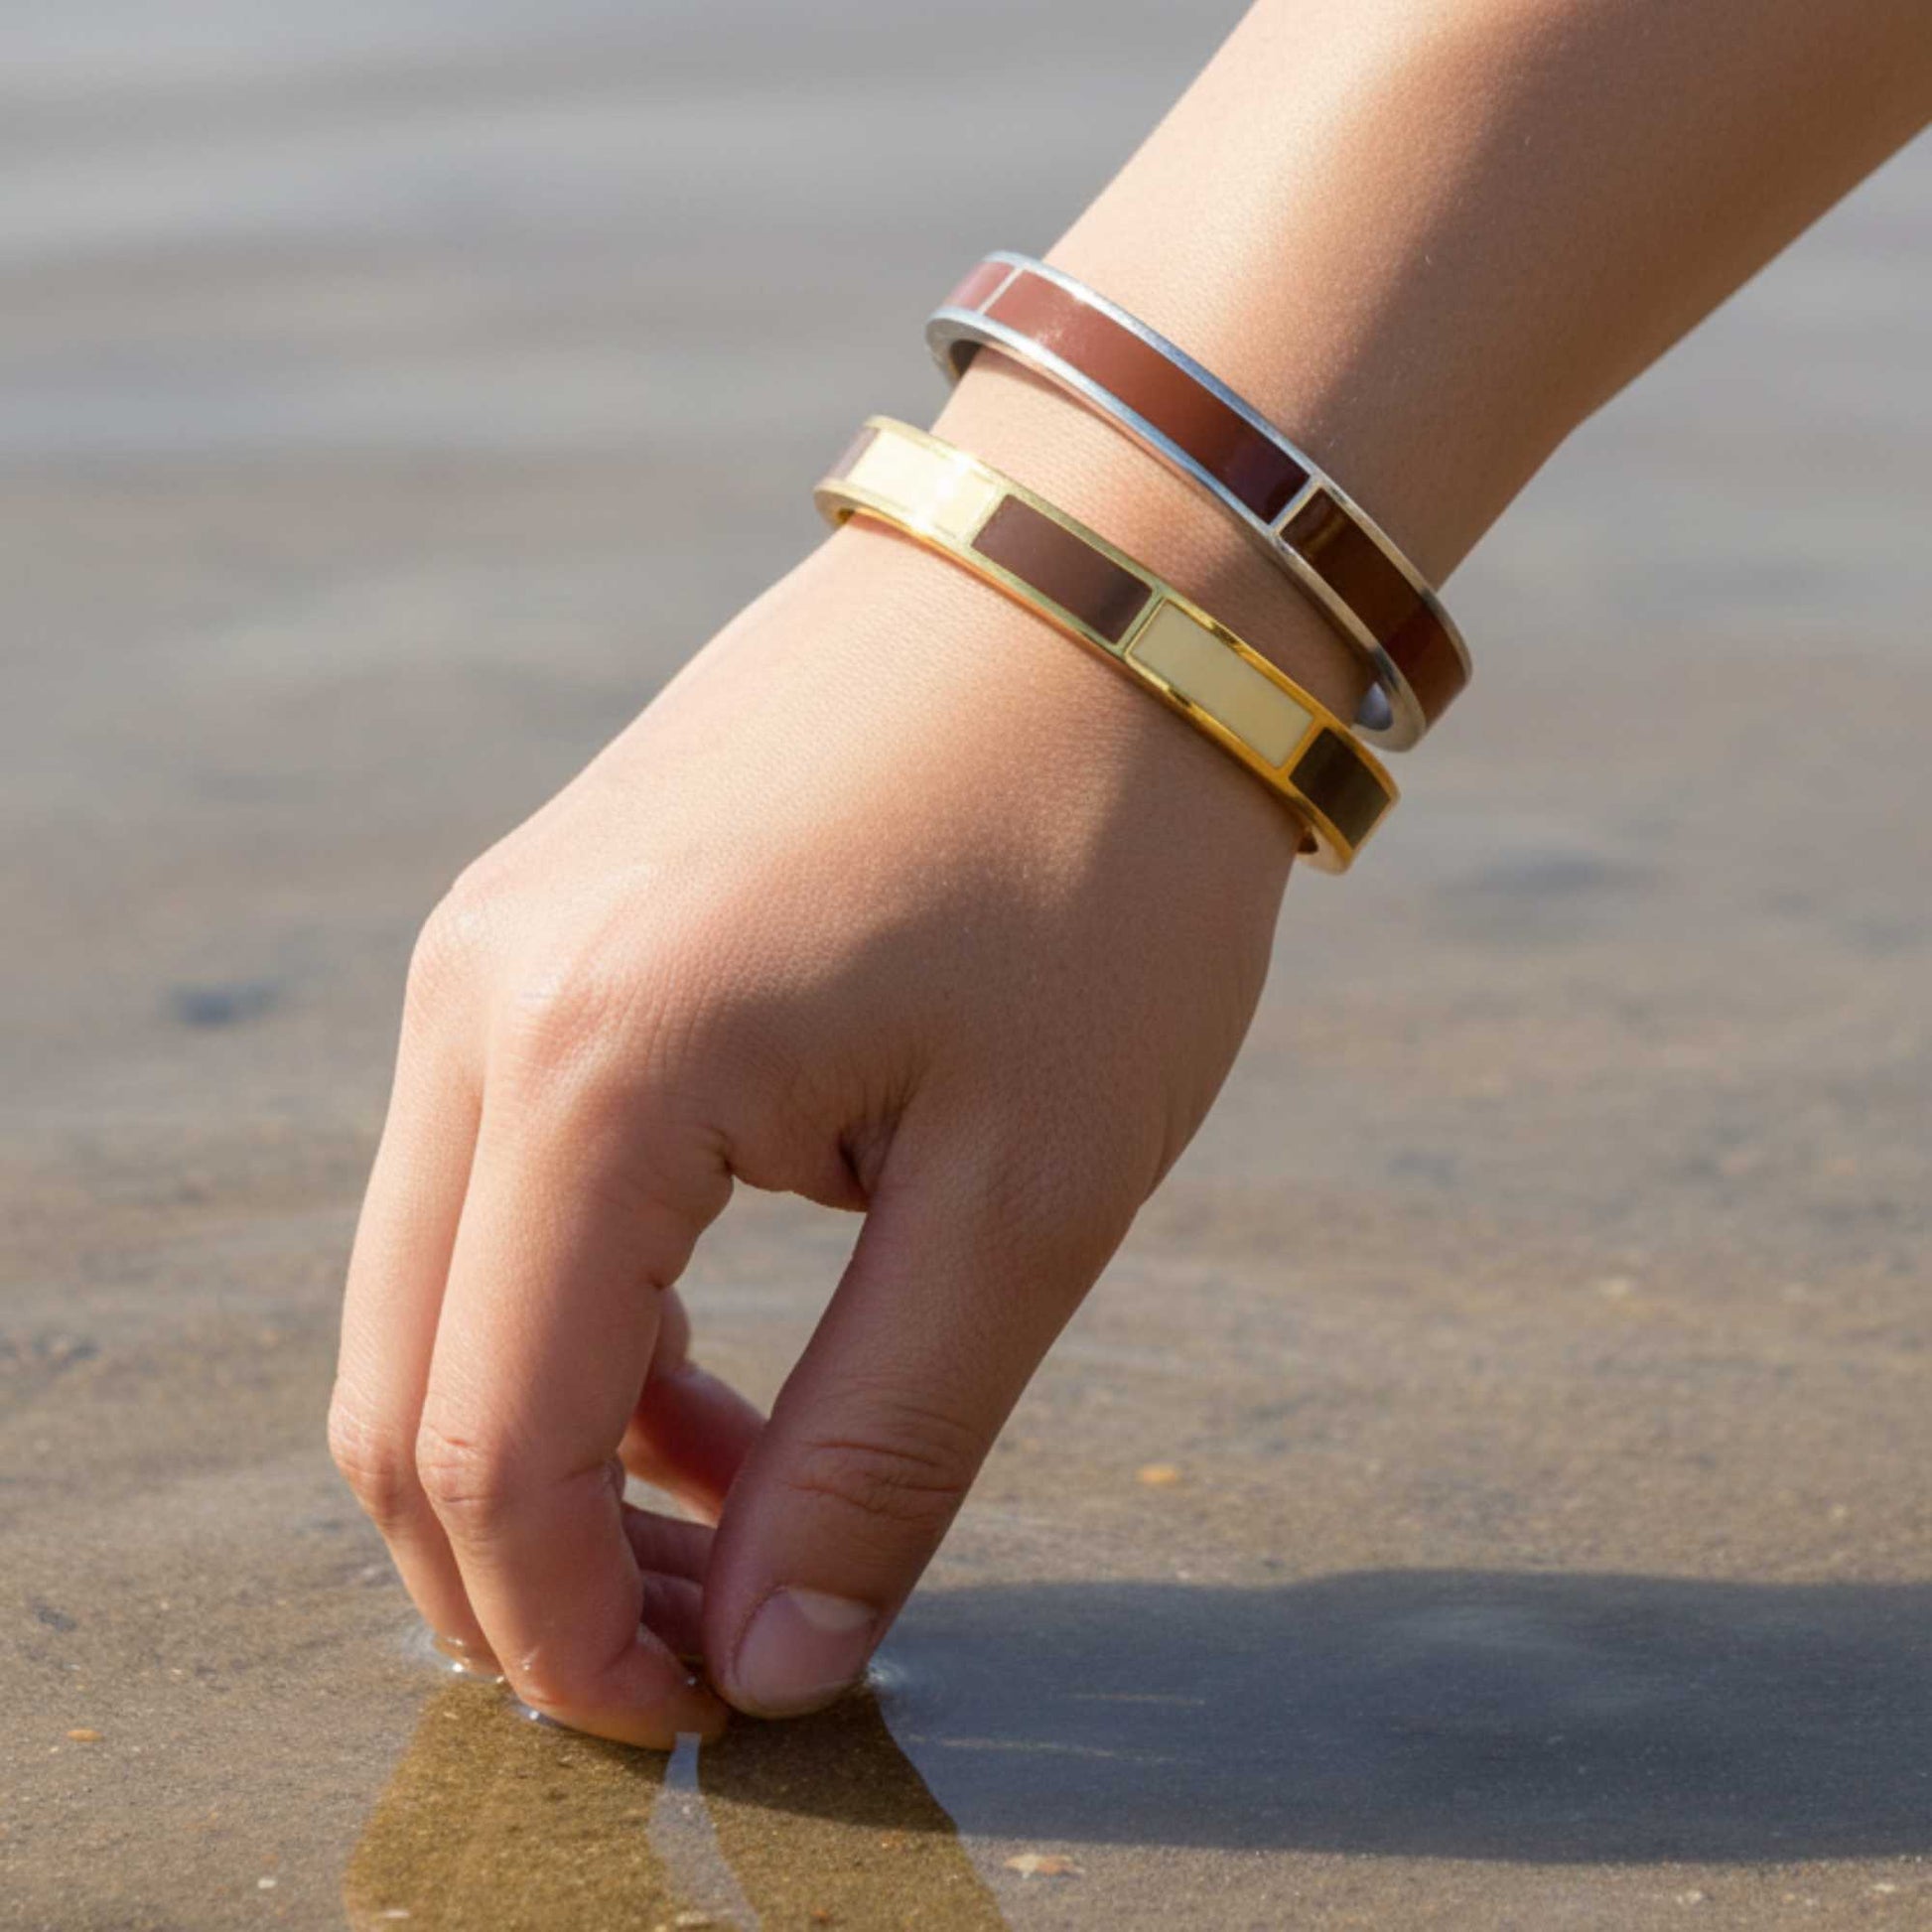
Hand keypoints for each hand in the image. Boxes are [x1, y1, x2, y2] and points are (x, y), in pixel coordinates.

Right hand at [328, 375, 1331, 1746]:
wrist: (1100, 583)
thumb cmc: (1100, 862)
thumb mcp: (1028, 1188)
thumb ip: (883, 1447)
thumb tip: (776, 1668)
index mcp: (595, 1064)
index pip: (489, 1442)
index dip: (571, 1629)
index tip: (697, 1723)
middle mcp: (483, 998)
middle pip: (403, 1383)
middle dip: (525, 1568)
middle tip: (705, 1661)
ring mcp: (492, 946)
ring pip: (435, 1285)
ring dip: (550, 1447)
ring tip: (741, 1527)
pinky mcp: (544, 926)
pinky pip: (495, 1178)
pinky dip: (576, 1319)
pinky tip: (725, 1369)